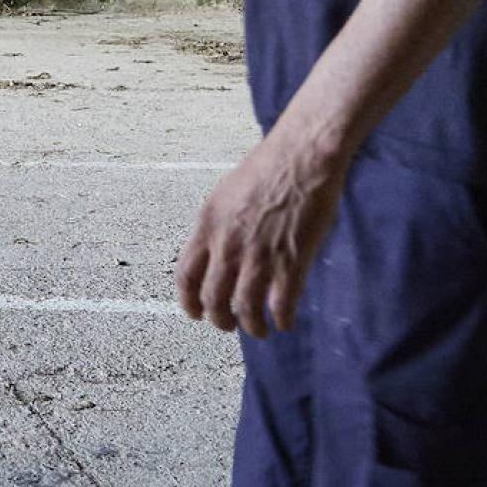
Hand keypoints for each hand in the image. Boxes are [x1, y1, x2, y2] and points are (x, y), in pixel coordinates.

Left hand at [174, 123, 350, 336]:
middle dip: (220, 320)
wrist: (302, 157)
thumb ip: (217, 227)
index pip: (185, 276)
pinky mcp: (290, 262)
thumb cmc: (267, 168)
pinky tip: (284, 320)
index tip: (196, 314)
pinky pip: (280, 305)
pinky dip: (281, 319)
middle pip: (213, 299)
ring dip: (252, 326)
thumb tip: (215, 254)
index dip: (189, 303)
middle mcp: (228, 245)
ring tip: (259, 330)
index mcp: (208, 226)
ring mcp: (258, 255)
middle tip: (230, 325)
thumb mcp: (225, 195)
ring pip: (245, 309)